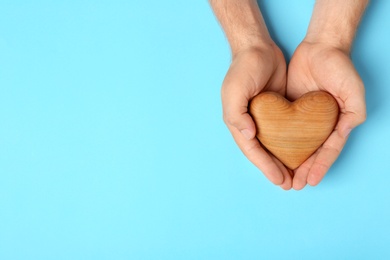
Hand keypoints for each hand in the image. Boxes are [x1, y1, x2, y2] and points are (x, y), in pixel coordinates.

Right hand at [222, 45, 292, 188]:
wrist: (257, 47)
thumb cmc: (243, 68)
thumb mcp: (234, 90)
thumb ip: (236, 114)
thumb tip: (249, 135)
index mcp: (239, 122)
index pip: (252, 150)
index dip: (265, 166)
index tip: (280, 180)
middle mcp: (251, 123)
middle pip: (263, 152)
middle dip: (275, 169)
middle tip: (290, 184)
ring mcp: (265, 117)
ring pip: (274, 145)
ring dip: (283, 161)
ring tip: (294, 176)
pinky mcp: (278, 110)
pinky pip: (284, 132)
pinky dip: (290, 145)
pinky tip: (299, 153)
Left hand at [287, 41, 365, 188]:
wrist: (318, 46)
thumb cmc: (339, 66)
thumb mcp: (353, 89)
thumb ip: (354, 111)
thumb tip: (346, 131)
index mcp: (336, 123)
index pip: (327, 149)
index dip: (320, 166)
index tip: (310, 181)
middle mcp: (320, 124)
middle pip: (311, 152)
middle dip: (304, 170)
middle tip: (294, 186)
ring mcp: (305, 118)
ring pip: (296, 145)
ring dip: (290, 162)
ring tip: (283, 178)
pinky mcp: (290, 110)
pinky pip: (284, 130)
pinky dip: (280, 144)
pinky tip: (273, 155)